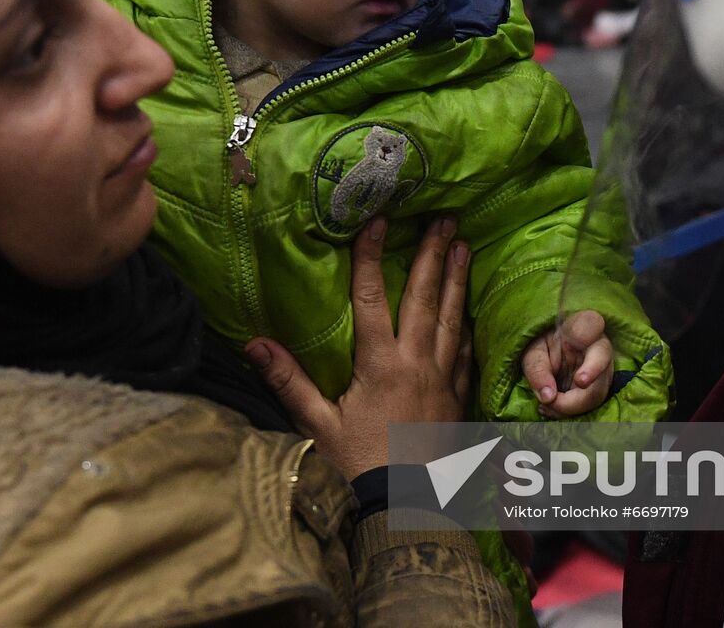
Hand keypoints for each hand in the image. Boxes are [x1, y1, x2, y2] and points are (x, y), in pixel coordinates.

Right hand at [246, 217, 472, 480]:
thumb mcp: (318, 425)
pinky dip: (466, 321)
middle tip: (444, 217)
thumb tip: (254, 342)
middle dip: (431, 253)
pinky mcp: (457, 395)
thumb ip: (289, 381)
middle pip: (424, 296)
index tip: (376, 220)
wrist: (408, 506)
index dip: (371, 256)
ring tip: (462, 245)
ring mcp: (442, 377)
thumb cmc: (359, 465)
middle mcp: (416, 362)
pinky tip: (469, 305)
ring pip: (451, 316)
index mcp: (381, 364)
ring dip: (456, 278)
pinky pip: (465, 349)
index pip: (374, 298)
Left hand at [520, 310, 614, 418]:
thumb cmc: (541, 345)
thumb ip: (537, 369)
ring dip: (571, 408)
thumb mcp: (532, 352)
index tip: (580, 380)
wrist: (548, 353)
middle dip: (576, 398)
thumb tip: (549, 397)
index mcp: (583, 326)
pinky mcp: (600, 386)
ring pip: (598, 394)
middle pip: (601, 373)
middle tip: (551, 403)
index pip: (592, 325)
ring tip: (545, 407)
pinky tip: (551, 409)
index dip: (588, 344)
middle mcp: (599, 346)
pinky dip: (569, 412)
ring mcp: (604, 368)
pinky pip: (591, 404)